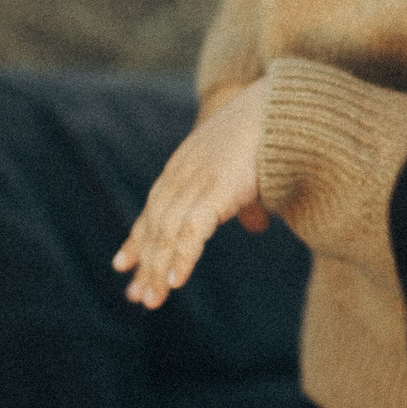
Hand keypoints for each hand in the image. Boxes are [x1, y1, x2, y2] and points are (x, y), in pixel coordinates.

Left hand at [113, 76, 271, 307]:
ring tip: (153, 301)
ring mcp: (198, 180)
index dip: (138, 238)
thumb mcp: (249, 169)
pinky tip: (174, 283)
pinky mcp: (216, 190)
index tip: (122, 266)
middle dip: (145, 262)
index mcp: (185, 166)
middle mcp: (183, 173)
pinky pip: (192, 231)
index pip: (153, 208)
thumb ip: (246, 199)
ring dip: (159, 269)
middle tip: (136, 296)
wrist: (284, 106)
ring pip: (169, 233)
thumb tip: (255, 225)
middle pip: (156, 224)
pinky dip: (182, 257)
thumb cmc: (271, 133)